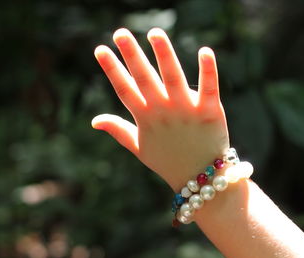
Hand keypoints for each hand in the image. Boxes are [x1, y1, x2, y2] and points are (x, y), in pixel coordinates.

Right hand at [92, 28, 228, 190]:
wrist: (199, 179)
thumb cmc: (168, 160)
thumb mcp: (139, 147)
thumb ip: (118, 130)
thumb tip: (94, 120)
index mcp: (145, 118)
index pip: (124, 89)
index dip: (111, 69)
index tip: (101, 49)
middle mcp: (163, 111)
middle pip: (144, 78)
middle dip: (131, 55)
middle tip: (121, 33)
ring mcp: (186, 110)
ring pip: (173, 77)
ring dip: (164, 54)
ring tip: (155, 33)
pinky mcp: (210, 111)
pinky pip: (209, 86)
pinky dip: (208, 69)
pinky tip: (205, 50)